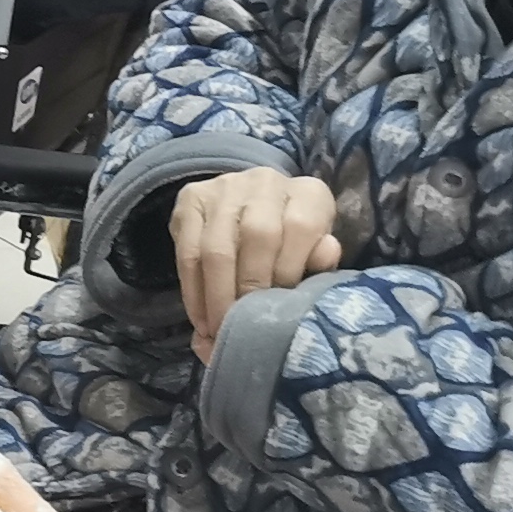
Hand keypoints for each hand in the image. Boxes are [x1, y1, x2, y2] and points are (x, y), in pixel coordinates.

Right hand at [168, 168, 342, 357]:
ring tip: (219, 329)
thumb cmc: (292, 244)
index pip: (300, 227)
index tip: (280, 310)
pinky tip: (200, 318)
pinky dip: (193, 290)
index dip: (290, 271)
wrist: (253, 208)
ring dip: (217, 295)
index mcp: (307, 193)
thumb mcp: (315, 251)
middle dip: (250, 287)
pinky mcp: (191, 200)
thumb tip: (325, 257)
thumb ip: (319, 260)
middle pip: (256, 234)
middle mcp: (264, 182)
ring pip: (216, 246)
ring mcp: (223, 188)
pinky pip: (187, 252)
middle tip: (245, 326)